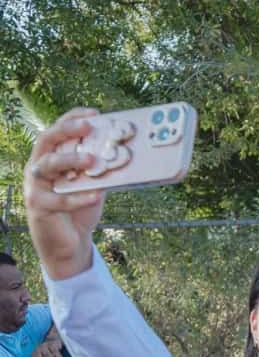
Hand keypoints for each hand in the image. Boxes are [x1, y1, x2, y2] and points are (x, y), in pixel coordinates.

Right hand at [23, 108, 106, 271]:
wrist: (68, 242)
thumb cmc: (79, 208)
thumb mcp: (92, 183)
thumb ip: (101, 169)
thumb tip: (126, 153)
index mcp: (50, 157)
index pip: (57, 130)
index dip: (72, 118)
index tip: (94, 113)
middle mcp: (38, 167)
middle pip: (46, 141)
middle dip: (66, 130)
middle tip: (88, 127)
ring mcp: (35, 186)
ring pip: (47, 166)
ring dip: (70, 159)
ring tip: (92, 160)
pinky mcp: (39, 206)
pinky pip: (58, 199)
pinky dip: (78, 197)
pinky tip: (96, 195)